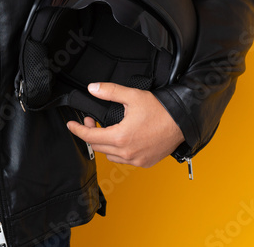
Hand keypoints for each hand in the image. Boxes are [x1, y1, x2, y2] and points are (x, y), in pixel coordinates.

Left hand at [65, 82, 185, 167]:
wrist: (182, 122)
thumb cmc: (160, 111)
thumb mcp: (132, 96)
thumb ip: (109, 92)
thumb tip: (93, 88)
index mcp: (120, 137)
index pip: (90, 137)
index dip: (78, 130)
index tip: (71, 124)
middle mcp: (127, 153)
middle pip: (98, 147)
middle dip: (91, 133)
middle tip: (92, 121)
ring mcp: (136, 160)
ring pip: (110, 156)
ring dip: (105, 144)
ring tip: (107, 131)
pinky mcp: (145, 163)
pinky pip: (125, 161)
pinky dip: (119, 152)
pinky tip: (123, 141)